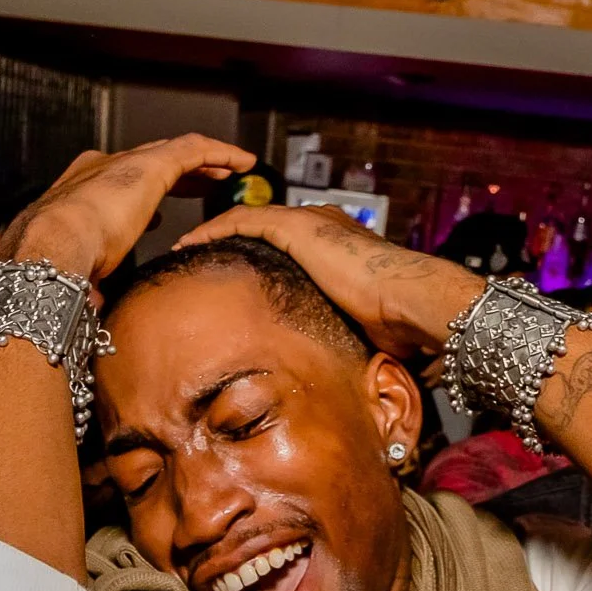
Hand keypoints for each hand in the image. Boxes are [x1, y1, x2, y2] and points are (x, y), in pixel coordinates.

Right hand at [0, 133, 255, 281]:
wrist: (50, 246)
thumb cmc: (54, 266)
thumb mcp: (75, 273)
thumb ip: (89, 280)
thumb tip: (92, 303)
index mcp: (80, 194)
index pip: (122, 189)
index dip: (142, 197)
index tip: (158, 213)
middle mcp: (102, 170)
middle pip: (151, 166)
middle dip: (179, 175)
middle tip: (203, 185)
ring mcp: (126, 164)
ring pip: (177, 154)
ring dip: (205, 163)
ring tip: (229, 171)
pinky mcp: (151, 165)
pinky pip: (196, 151)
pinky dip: (221, 154)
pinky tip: (243, 163)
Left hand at [176, 203, 481, 359]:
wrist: (408, 298)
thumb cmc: (396, 321)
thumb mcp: (359, 329)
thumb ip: (338, 334)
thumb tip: (332, 370)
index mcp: (338, 247)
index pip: (289, 246)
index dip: (258, 257)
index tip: (233, 275)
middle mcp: (322, 227)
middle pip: (264, 228)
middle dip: (230, 241)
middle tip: (198, 258)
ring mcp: (309, 222)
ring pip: (247, 220)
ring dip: (213, 233)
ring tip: (183, 248)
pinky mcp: (296, 226)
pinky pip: (241, 221)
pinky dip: (214, 230)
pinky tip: (189, 244)